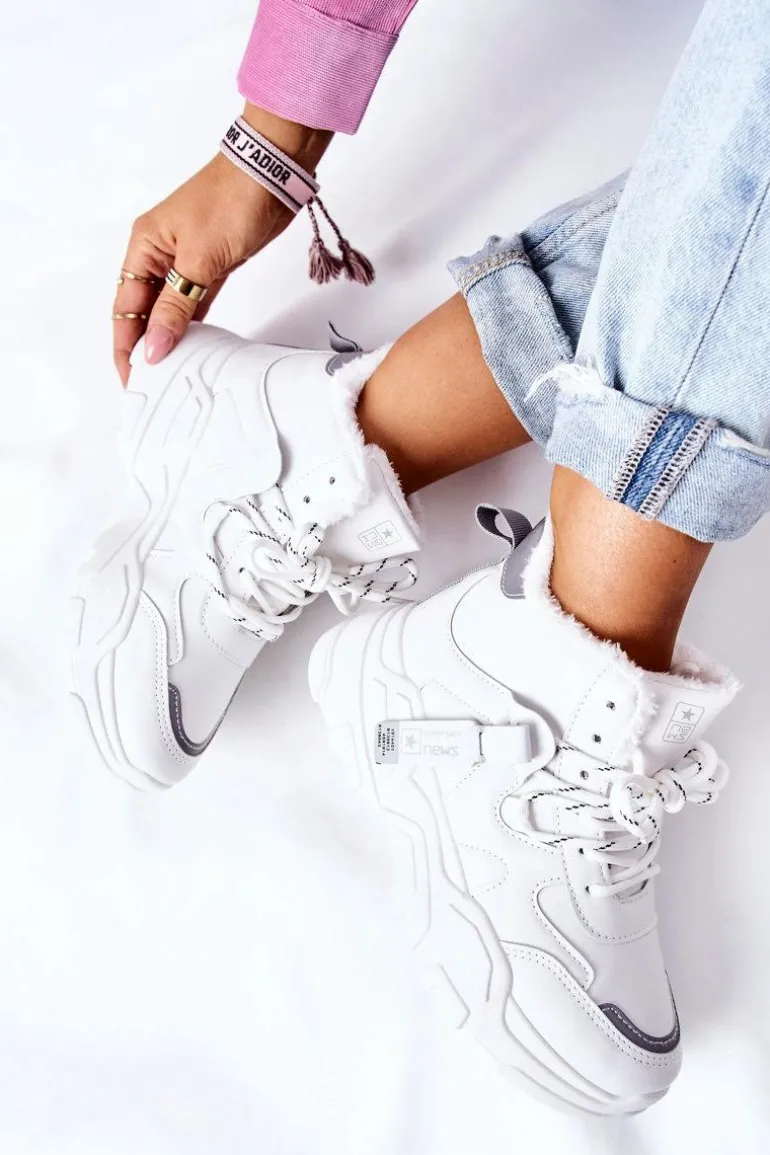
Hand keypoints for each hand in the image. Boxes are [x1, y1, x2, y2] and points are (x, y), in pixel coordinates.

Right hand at [113, 106, 331, 384]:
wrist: (272, 174)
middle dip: (145, 347)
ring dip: (169, 339)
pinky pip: (193, 302)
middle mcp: (159, 254)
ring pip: (169, 309)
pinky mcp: (212, 265)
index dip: (126, 346)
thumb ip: (176, 307)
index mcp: (144, 247)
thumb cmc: (231, 200)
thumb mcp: (200, 260)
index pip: (125, 307)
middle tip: (152, 385)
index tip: (132, 379)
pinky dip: (192, 325)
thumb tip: (155, 346)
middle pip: (143, 311)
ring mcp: (186, 260)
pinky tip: (193, 348)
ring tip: (171, 374)